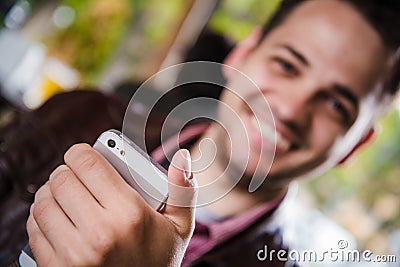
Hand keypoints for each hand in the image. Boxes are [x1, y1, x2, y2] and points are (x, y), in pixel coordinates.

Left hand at [26, 144, 196, 266]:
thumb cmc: (160, 260)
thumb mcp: (180, 226)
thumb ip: (183, 189)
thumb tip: (183, 156)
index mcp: (130, 214)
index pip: (88, 164)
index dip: (81, 152)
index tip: (84, 154)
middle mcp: (99, 233)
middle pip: (62, 180)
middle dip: (67, 171)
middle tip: (78, 176)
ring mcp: (74, 253)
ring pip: (43, 202)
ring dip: (52, 193)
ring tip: (68, 195)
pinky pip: (34, 229)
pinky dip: (43, 217)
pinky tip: (59, 218)